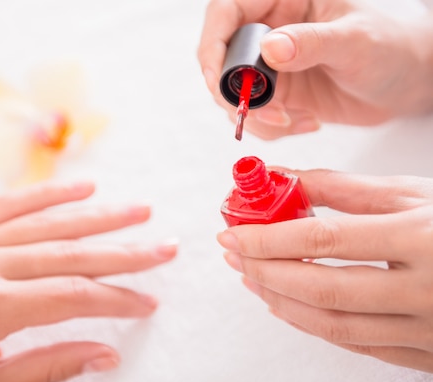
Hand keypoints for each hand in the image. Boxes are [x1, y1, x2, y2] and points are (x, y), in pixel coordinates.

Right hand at [197, 0, 432, 138]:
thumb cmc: (393, 43)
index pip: (227, 12)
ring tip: (292, 121)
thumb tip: (270, 49)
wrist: (408, 79)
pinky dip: (270, 129)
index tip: (218, 79)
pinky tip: (305, 123)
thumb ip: (312, 42)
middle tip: (264, 112)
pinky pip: (255, 115)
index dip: (213, 44)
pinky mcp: (278, 93)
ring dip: (255, 117)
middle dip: (232, 93)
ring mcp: (270, 64)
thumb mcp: (357, 39)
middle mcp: (270, 30)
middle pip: (222, 58)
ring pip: (233, 93)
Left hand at [218, 169, 432, 372]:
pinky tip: (287, 305)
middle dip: (265, 271)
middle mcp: (428, 290)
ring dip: (281, 301)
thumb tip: (283, 179)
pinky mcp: (427, 354)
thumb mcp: (414, 193)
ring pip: (334, 325)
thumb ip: (345, 188)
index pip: (326, 240)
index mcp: (425, 238)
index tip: (232, 231)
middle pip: (323, 289)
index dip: (269, 237)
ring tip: (251, 277)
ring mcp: (428, 329)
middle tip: (234, 254)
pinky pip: (357, 346)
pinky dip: (312, 325)